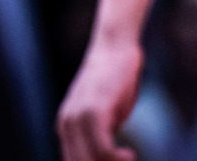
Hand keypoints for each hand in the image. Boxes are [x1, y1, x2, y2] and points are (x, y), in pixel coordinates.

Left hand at [57, 37, 142, 160]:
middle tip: (126, 160)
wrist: (114, 48)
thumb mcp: (105, 117)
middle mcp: (66, 124)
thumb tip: (105, 157)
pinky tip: (130, 154)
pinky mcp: (93, 110)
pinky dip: (116, 157)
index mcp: (66, 128)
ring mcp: (77, 117)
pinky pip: (101, 147)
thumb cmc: (115, 84)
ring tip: (128, 159)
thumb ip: (99, 138)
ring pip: (90, 160)